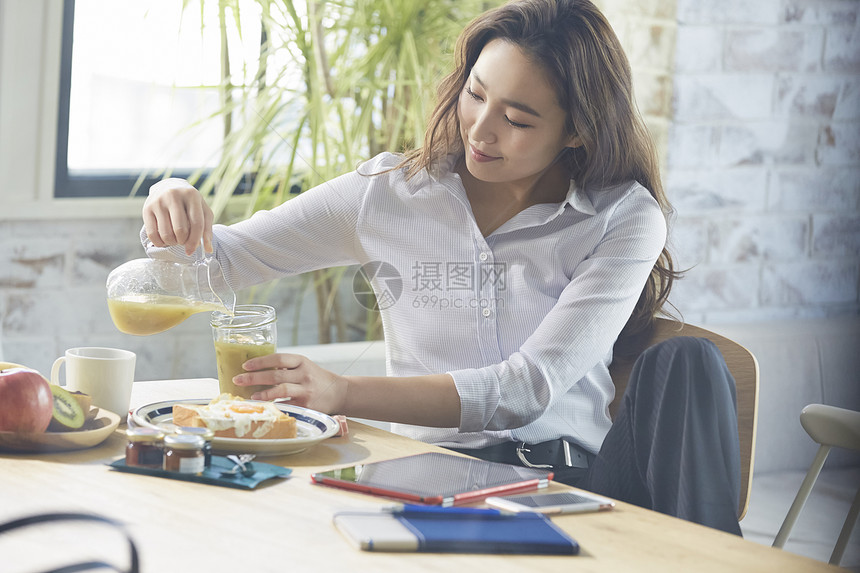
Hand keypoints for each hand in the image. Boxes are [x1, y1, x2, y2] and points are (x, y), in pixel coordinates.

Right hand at [143, 178, 213, 255]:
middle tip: (183, 241)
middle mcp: (174, 196)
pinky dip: (159, 243)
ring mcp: (159, 201)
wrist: (169, 187)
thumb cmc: (189, 203)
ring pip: (166, 234)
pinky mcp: (146, 208)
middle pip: (180, 230)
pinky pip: (152, 234)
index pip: (196, 223)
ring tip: (175, 239)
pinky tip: (164, 240)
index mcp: (192, 195)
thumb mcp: (203, 211)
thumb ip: (207, 230)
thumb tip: (208, 249)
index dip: (195, 240)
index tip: (192, 250)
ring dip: (171, 243)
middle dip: (183, 241)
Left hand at [233, 353, 348, 413]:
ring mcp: (306, 390)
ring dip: (263, 394)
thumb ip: (286, 368)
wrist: (340, 392)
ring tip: (251, 396)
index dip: (260, 361)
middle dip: (254, 377)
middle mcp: (304, 374)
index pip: (278, 359)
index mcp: (301, 361)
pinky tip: (265, 407)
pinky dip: (275, 406)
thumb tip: (256, 370)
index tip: (245, 365)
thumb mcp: (304, 367)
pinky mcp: (307, 405)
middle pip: (276, 375)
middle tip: (238, 379)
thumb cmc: (316, 378)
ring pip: (281, 390)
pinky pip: (287, 405)